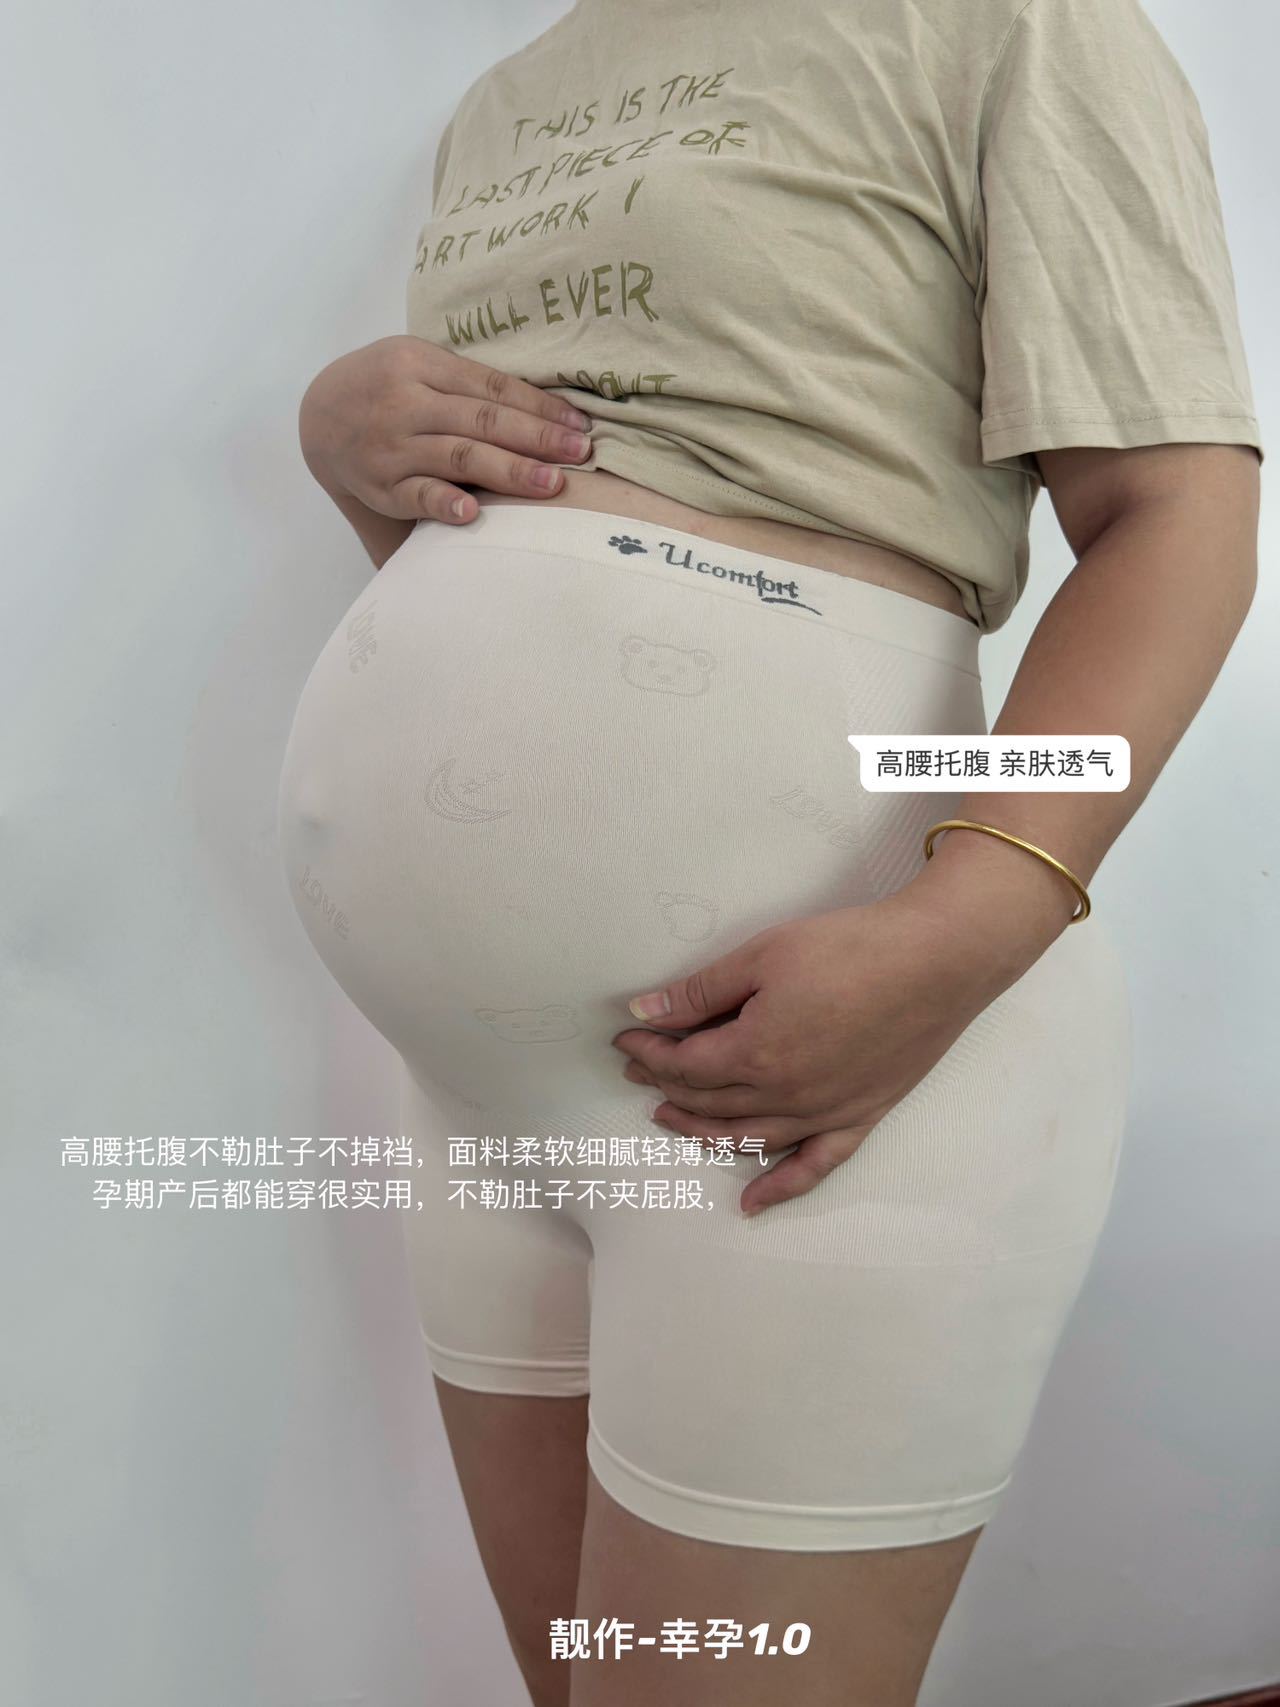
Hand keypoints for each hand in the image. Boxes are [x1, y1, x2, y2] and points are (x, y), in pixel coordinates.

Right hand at [297, 334, 593, 524]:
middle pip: (481, 421)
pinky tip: (473, 511)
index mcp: (420, 363)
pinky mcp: (379, 485)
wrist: (319, 416)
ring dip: (508, 471)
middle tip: (579, 455)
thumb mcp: (417, 364)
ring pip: (458, 457)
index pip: (492, 387)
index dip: (539, 407)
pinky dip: (444, 503)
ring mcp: (391, 446)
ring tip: (551, 484)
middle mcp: (405, 402)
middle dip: (536, 439)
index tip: (580, 426)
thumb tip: (545, 408)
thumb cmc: (387, 388)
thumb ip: (468, 382)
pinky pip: (415, 495)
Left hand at [609, 891, 1015, 1216]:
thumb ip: (700, 992)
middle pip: (708, 1102)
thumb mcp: (763, 955)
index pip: (683, 1065)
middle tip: (639, 1071)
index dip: (648, 1052)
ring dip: (702, 1132)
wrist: (940, 959)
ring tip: (669, 1118)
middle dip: (665, 1086)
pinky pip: (813, 1166)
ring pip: (747, 1138)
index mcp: (755, 1054)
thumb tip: (644, 1011)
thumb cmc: (852, 948)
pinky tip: (751, 1204)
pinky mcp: (860, 1117)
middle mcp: (785, 1096)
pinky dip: (778, 1188)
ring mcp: (824, 1113)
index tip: (627, 1037)